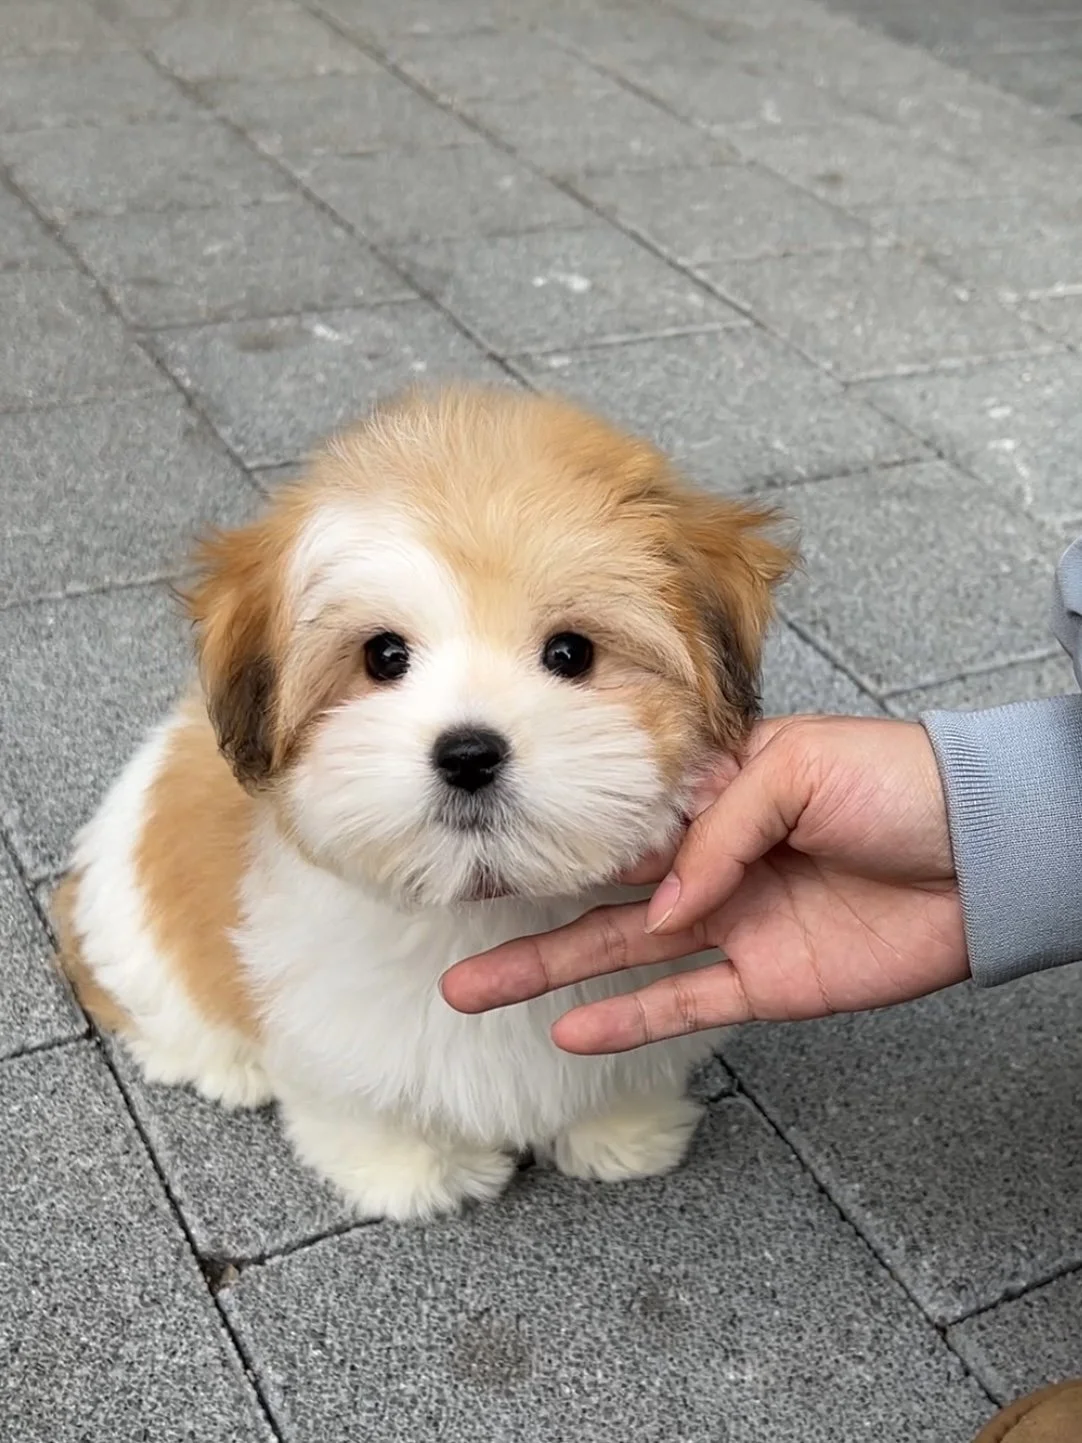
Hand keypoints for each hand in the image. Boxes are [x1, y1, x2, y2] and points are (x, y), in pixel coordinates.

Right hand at [440, 716, 969, 1052]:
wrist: (987, 852)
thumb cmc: (901, 784)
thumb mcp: (797, 766)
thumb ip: (718, 825)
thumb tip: (661, 900)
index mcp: (713, 794)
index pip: (621, 816)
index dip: (562, 829)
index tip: (500, 839)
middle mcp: (710, 860)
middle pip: (600, 890)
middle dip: (527, 907)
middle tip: (456, 920)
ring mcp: (731, 923)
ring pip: (620, 952)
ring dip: (549, 972)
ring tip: (476, 989)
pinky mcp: (763, 981)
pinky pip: (681, 1004)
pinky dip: (626, 1019)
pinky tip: (570, 1028)